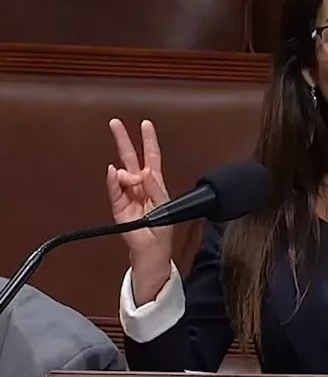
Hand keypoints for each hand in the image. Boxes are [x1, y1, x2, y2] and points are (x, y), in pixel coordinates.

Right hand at [106, 119, 172, 289]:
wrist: (152, 252)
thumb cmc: (161, 232)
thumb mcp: (165, 208)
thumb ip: (156, 189)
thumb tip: (145, 172)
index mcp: (155, 184)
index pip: (152, 157)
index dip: (149, 140)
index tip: (146, 124)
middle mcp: (140, 186)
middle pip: (132, 159)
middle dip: (124, 141)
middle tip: (115, 123)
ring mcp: (128, 195)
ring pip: (123, 174)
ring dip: (126, 172)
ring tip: (130, 177)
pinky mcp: (119, 207)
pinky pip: (115, 190)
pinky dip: (114, 180)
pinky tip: (113, 172)